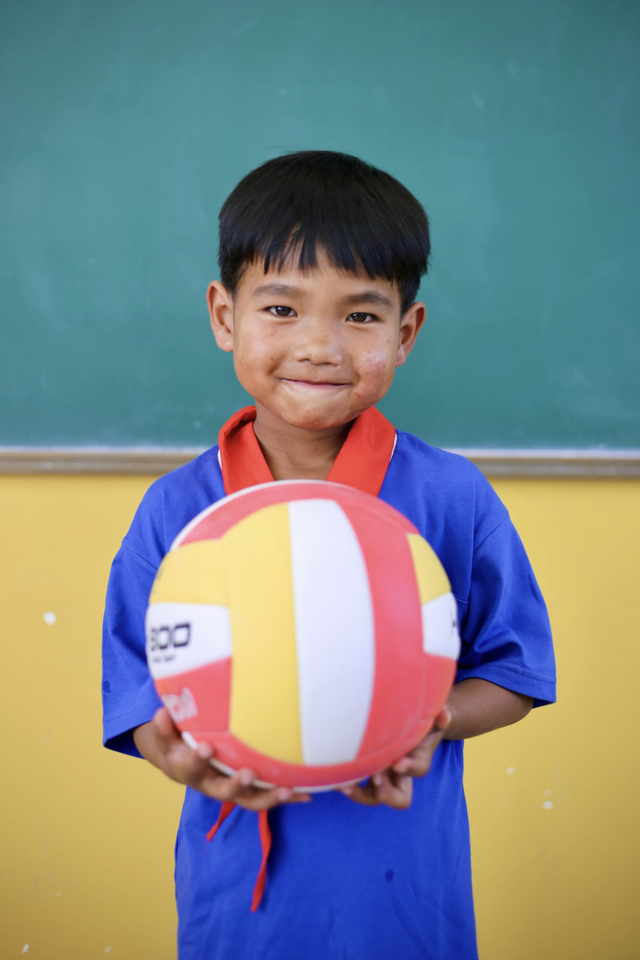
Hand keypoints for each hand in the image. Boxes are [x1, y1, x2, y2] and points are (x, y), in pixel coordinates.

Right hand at [133, 708, 310, 810]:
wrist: (180, 766)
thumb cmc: (177, 744)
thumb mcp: (166, 735)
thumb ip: (164, 727)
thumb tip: (162, 712)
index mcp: (189, 770)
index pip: (191, 766)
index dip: (197, 759)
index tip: (205, 747)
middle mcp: (210, 784)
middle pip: (223, 791)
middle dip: (236, 784)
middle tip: (249, 773)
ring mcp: (231, 789)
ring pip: (249, 800)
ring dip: (268, 798)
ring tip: (286, 791)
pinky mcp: (247, 791)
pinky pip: (267, 796)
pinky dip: (287, 796)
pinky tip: (307, 794)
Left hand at [340, 706, 451, 809]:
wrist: (406, 723)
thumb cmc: (420, 719)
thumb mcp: (431, 716)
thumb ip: (441, 715)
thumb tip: (443, 714)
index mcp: (417, 759)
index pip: (420, 770)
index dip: (410, 768)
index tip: (398, 763)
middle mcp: (400, 774)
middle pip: (400, 799)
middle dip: (386, 792)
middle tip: (374, 777)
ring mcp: (382, 775)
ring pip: (372, 797)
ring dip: (360, 794)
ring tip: (344, 784)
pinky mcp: (363, 772)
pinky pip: (354, 786)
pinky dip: (343, 783)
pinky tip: (330, 774)